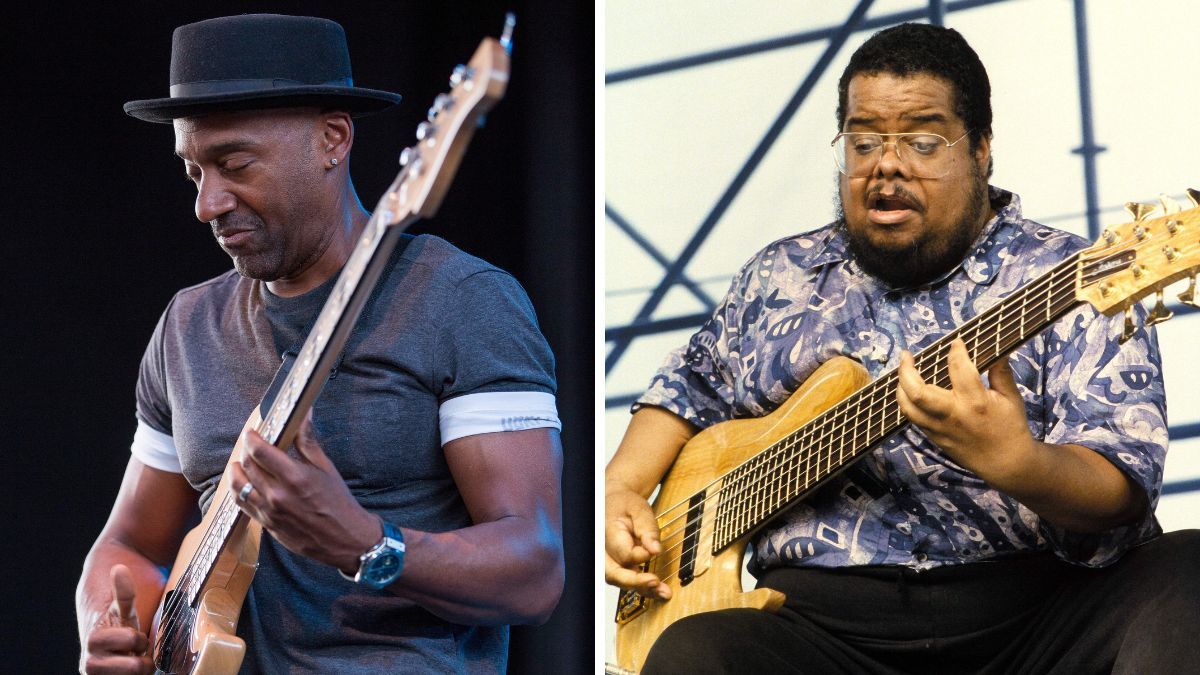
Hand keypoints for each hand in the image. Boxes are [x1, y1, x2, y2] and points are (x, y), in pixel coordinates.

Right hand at [80, 565, 151, 673]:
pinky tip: (135, 671)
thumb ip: (123, 592)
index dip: (139, 638)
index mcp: (94, 642)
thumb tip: (120, 568)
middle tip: (138, 652)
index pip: (132, 640)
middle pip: (134, 669)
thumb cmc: (116, 622)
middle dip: (142, 660)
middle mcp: (91, 665)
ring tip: (135, 662)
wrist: (105, 642)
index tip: (136, 635)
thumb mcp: (121, 607)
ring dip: (140, 671)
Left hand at [230, 411, 381, 571]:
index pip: (260, 451)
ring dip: (236, 471)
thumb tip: (303, 415)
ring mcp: (269, 512)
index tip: (252, 432)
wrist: (345, 539)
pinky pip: (243, 505)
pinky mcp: (266, 525)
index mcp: (295, 477)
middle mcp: (278, 495)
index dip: (251, 438)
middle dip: (245, 451)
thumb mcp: (327, 468)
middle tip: (249, 445)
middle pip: (247, 466)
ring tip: (240, 464)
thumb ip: (308, 441)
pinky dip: (239, 491)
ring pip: (239, 486)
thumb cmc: (339, 502)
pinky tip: (245, 484)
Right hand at [604, 485, 670, 599]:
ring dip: (641, 588)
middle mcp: (603, 549)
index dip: (641, 555)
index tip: (654, 549)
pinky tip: (658, 590)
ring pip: (619, 580)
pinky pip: (625, 579)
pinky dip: (642, 587)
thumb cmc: (625, 504)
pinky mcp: (616, 565)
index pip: (624, 554)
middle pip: (613, 574)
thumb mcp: (640, 509)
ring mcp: (607, 559)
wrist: (615, 503)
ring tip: (663, 592)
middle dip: (636, 582)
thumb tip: (654, 549)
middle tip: (655, 582)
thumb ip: (648, 528)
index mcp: (607, 532)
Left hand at [896, 338, 1035, 488]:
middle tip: (906, 355)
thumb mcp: (1011, 398)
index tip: (956, 343)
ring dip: (900, 386)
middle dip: (906, 370)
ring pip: (908, 407)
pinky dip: (907, 402)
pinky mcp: (934, 437)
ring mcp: (940, 428)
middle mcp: (953, 414)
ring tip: (903, 371)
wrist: (1006, 463)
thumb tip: (997, 348)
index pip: (958, 368)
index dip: (955, 351)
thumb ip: (1000, 372)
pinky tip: (908, 390)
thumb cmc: (1010, 427)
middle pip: (918, 391)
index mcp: (975, 401)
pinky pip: (913, 418)